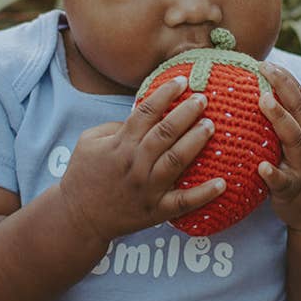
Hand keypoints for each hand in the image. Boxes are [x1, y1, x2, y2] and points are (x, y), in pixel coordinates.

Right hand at [59, 76, 224, 243]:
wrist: (77, 218)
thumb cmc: (83, 175)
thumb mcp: (88, 142)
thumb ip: (114, 126)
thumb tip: (142, 115)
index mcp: (120, 145)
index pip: (145, 112)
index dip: (165, 94)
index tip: (183, 81)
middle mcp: (135, 164)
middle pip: (164, 133)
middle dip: (186, 113)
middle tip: (204, 99)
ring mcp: (147, 189)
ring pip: (175, 161)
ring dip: (195, 142)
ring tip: (211, 126)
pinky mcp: (156, 211)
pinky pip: (183, 203)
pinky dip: (204, 194)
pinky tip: (223, 183)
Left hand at [257, 61, 300, 231]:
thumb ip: (290, 118)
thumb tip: (261, 89)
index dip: (286, 78)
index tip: (268, 62)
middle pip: (300, 110)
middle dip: (284, 87)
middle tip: (264, 69)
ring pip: (295, 139)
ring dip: (280, 118)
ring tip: (264, 101)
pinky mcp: (293, 189)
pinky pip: (283, 181)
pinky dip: (273, 173)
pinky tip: (262, 167)